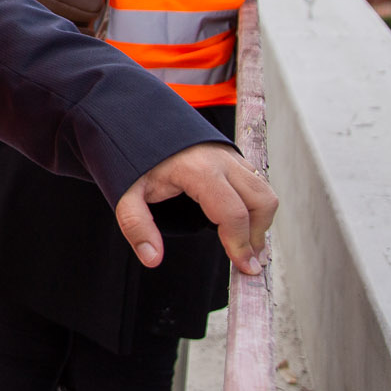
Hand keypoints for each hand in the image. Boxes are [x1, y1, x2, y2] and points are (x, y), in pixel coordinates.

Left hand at [113, 141, 276, 276]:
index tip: (245, 268)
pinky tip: (240, 222)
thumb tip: (152, 258)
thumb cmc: (133, 156)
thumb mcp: (126, 191)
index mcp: (198, 170)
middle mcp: (221, 160)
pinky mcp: (232, 155)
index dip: (241, 244)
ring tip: (244, 244)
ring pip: (264, 191)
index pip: (232, 212)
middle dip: (257, 234)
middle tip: (246, 260)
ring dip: (260, 220)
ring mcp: (229, 155)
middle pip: (260, 201)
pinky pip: (256, 182)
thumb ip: (136, 225)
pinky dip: (255, 205)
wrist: (138, 122)